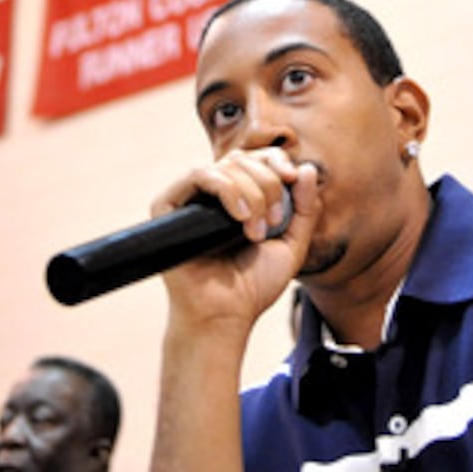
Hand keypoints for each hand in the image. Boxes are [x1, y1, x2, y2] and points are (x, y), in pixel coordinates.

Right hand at [151, 150, 320, 333]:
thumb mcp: (292, 245)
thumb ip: (304, 208)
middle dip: (268, 185)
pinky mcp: (167, 205)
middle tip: (273, 222)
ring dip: (252, 192)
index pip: (255, 157)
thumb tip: (305, 167)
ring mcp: (188, 198)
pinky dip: (227, 190)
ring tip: (256, 230)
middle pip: (243, 158)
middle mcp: (211, 193)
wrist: (225, 316)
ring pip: (224, 165)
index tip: (292, 179)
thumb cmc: (253, 286)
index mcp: (237, 196)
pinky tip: (240, 218)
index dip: (276, 160)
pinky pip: (198, 175)